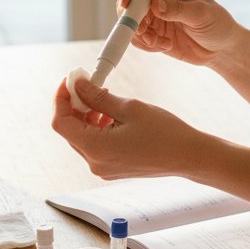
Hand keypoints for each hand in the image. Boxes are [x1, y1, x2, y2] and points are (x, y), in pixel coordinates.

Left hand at [51, 76, 205, 180]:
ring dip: (87, 115)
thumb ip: (98, 97)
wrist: (189, 156)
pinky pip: (96, 145)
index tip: (70, 80)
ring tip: (106, 97)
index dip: (61, 99)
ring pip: (83, 137)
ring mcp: (103, 168)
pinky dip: (98, 127)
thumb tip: (78, 85)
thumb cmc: (164, 132)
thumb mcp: (129, 108)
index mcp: (96, 148)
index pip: (60, 123)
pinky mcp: (112, 168)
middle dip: (75, 104)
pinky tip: (113, 114)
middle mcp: (95, 163)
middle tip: (87, 82)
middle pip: (70, 130)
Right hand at [116, 0, 240, 67]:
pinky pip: (137, 38)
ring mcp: (153, 15)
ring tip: (158, 43)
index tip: (124, 5)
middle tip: (142, 32)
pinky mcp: (153, 32)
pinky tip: (165, 46)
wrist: (222, 48)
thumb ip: (177, 9)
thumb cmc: (218, 23)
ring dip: (139, 34)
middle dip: (130, 17)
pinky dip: (146, 44)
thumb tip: (154, 4)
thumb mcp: (201, 14)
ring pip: (130, 21)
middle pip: (128, 0)